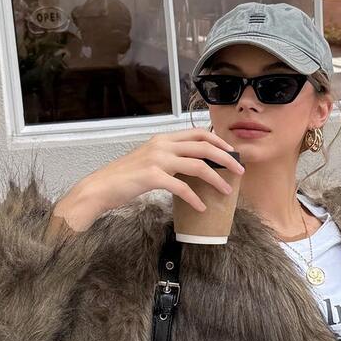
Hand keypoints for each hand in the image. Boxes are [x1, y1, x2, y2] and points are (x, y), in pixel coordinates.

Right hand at [48, 127, 245, 234]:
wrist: (100, 187)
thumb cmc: (125, 178)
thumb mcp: (149, 160)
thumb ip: (169, 157)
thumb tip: (193, 166)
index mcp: (163, 138)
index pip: (198, 133)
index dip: (219, 141)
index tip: (232, 153)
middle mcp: (162, 145)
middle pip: (204, 146)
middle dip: (226, 158)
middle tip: (240, 171)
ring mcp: (157, 159)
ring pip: (198, 166)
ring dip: (216, 179)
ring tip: (227, 191)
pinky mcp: (152, 177)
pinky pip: (182, 187)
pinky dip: (195, 198)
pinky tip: (201, 207)